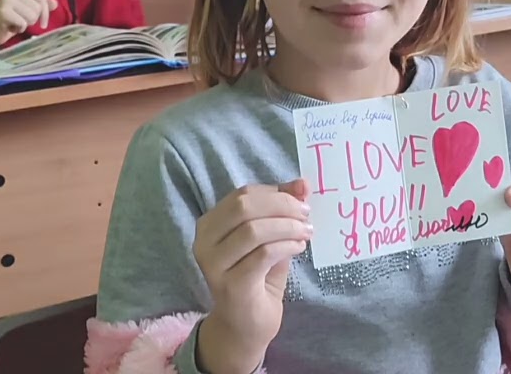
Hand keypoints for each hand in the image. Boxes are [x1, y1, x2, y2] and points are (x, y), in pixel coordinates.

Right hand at [0, 0, 58, 45]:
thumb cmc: (11, 20)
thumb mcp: (27, 10)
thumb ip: (40, 6)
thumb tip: (55, 3)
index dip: (45, 14)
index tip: (43, 24)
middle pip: (37, 8)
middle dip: (32, 20)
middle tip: (19, 21)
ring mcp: (6, 0)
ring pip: (32, 16)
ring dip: (25, 25)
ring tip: (15, 23)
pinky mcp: (3, 12)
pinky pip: (23, 23)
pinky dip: (19, 29)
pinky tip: (10, 27)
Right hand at [194, 180, 311, 373]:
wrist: (245, 325)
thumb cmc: (257, 277)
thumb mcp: (270, 238)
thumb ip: (281, 211)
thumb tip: (302, 183)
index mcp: (210, 224)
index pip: (243, 194)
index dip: (276, 192)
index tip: (302, 198)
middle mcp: (204, 242)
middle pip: (244, 207)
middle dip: (282, 206)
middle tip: (306, 215)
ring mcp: (214, 265)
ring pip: (253, 230)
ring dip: (287, 227)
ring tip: (306, 233)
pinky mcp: (230, 284)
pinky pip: (262, 254)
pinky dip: (286, 246)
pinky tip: (299, 248)